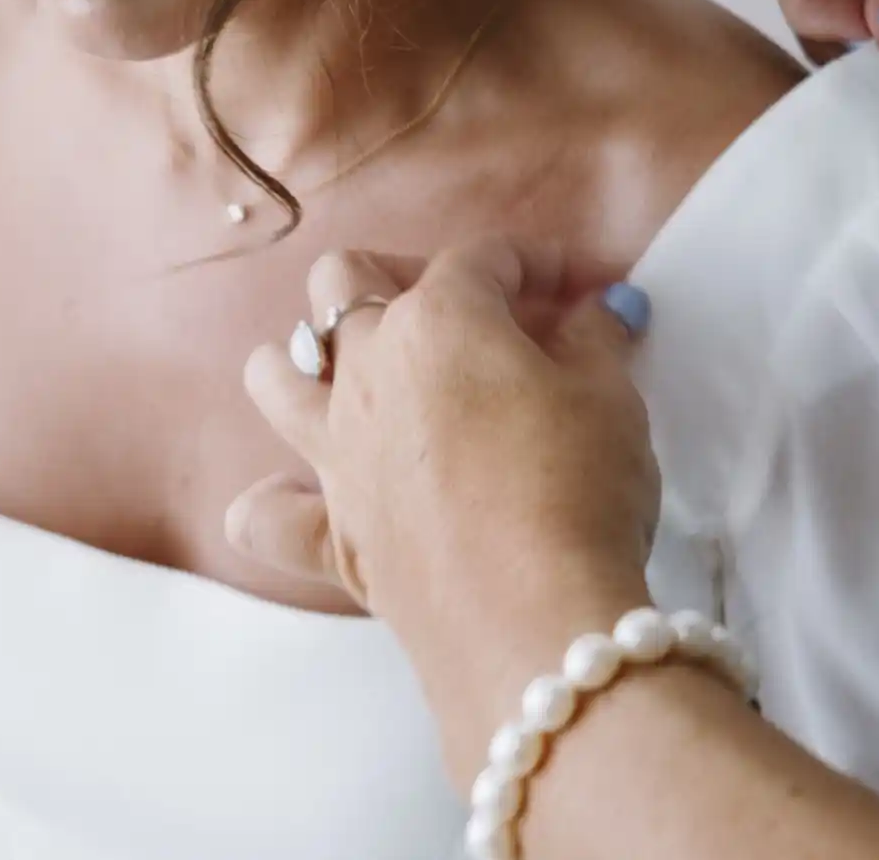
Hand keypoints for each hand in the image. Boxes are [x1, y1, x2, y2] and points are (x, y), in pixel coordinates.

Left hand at [225, 239, 660, 776]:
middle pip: (345, 283)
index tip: (572, 286)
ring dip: (299, 361)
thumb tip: (598, 309)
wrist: (529, 618)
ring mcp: (336, 452)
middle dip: (397, 276)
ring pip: (274, 376)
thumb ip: (595, 341)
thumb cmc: (577, 492)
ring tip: (340, 372)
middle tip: (461, 315)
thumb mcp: (611, 399)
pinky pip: (267, 516)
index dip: (531, 263)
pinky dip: (273, 506)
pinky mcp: (330, 535)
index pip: (479, 260)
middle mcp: (366, 371)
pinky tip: (291, 502)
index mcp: (438, 321)